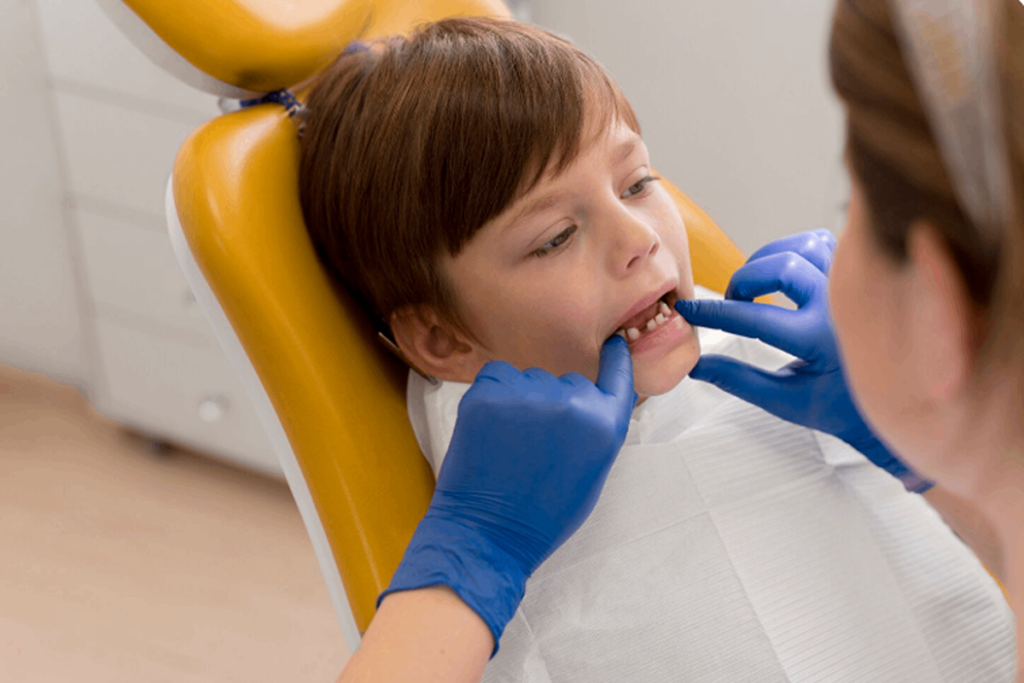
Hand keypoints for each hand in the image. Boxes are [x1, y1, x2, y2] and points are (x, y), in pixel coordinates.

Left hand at [379, 336, 637, 653]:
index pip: (617, 374)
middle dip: (554, 402)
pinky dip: (493, 393)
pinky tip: (490, 427)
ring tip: (510, 441)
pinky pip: (496, 376)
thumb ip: (597, 429)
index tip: (612, 342)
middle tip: (536, 442)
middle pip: (566, 382)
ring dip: (520, 399)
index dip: (614, 357)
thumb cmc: (543, 513)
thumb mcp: (591, 472)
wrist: (488, 533)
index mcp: (603, 425)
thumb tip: (589, 398)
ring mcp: (528, 394)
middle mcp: (572, 403)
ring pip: (529, 379)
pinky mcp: (488, 393)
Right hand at [674, 229, 931, 493]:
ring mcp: (854, 287)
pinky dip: (796, 250)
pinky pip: (823, 244)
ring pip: (803, 246)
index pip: (753, 317)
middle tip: (733, 301)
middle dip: (745, 279)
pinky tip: (784, 272)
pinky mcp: (861, 278)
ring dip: (769, 260)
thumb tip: (697, 366)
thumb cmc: (843, 408)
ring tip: (756, 286)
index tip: (690, 310)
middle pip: (781, 266)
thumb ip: (738, 380)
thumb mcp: (786, 401)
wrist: (898, 407)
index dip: (715, 313)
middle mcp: (840, 306)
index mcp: (818, 340)